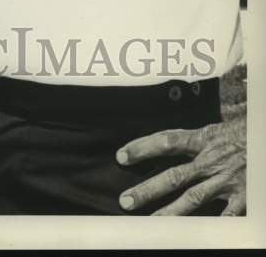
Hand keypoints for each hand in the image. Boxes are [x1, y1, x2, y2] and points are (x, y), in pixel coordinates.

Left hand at [117, 109, 245, 214]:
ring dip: (170, 212)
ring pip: (193, 199)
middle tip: (126, 201)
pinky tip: (195, 235)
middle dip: (148, 189)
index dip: (142, 147)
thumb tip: (166, 141)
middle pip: (174, 176)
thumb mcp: (216, 129)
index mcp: (203, 139)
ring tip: (149, 222)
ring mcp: (226, 180)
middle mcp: (211, 161)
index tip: (121, 156)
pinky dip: (214, 225)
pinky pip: (227, 216)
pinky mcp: (243, 196)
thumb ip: (193, 139)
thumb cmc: (242, 133)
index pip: (166, 141)